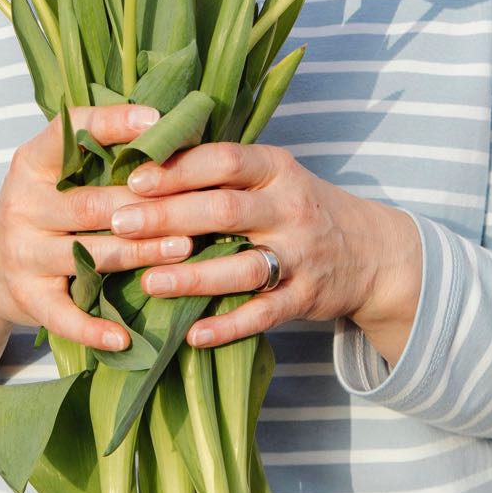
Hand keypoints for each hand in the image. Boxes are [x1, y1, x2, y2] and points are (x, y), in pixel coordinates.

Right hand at [0, 105, 193, 350]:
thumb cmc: (40, 208)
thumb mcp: (51, 172)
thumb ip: (95, 152)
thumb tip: (168, 126)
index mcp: (31, 164)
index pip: (69, 133)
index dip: (113, 123)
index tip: (156, 119)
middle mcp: (22, 205)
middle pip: (90, 203)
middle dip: (143, 204)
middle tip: (193, 202)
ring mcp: (22, 254)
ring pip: (88, 254)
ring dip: (139, 253)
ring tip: (184, 249)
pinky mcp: (26, 298)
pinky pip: (64, 316)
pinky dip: (94, 329)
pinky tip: (125, 336)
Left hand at [110, 143, 421, 359]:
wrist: (371, 251)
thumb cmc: (298, 205)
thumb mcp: (272, 175)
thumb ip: (223, 169)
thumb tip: (146, 157)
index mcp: (276, 168)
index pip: (225, 160)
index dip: (179, 168)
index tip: (134, 178)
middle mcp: (290, 207)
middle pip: (225, 210)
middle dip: (169, 217)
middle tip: (120, 223)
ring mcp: (300, 255)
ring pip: (243, 267)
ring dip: (193, 276)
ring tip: (148, 281)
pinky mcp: (305, 297)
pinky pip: (264, 314)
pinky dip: (228, 326)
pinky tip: (192, 334)